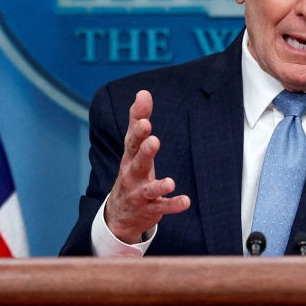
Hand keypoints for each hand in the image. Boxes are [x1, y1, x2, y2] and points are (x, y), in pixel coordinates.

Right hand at [104, 90, 189, 242]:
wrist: (119, 213)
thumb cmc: (132, 171)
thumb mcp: (134, 147)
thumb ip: (138, 120)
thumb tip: (143, 92)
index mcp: (130, 156)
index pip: (132, 140)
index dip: (137, 129)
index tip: (144, 119)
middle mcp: (132, 174)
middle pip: (138, 162)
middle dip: (145, 151)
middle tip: (153, 140)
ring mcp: (140, 194)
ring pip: (149, 189)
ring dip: (159, 185)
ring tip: (170, 182)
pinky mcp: (150, 209)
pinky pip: (162, 207)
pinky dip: (173, 205)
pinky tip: (185, 201)